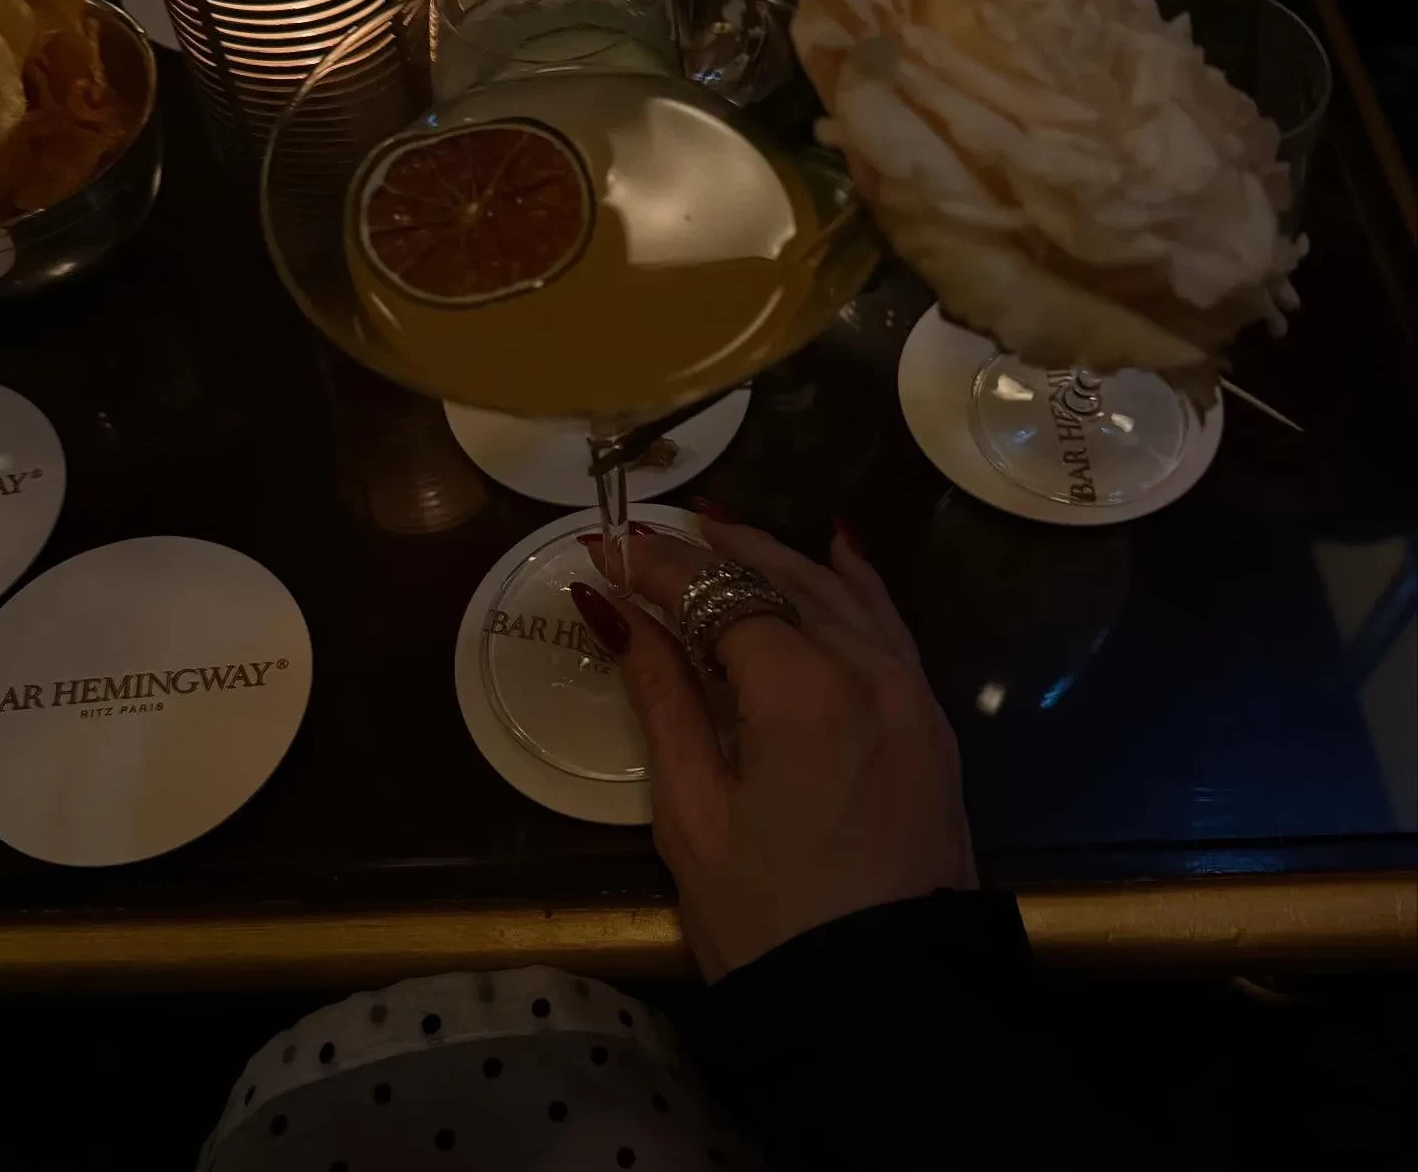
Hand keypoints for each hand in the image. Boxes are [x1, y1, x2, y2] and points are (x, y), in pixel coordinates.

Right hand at [572, 517, 974, 981]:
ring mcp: (911, 692)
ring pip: (840, 594)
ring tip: (720, 530)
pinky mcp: (931, 722)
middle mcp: (868, 669)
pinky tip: (834, 552)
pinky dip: (853, 584)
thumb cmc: (768, 922)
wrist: (884, 1008)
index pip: (721, 597)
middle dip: (714, 552)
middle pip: (783, 580)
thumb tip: (614, 610)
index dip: (660, 571)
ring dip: (778, 558)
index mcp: (805, 690)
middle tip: (655, 531)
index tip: (608, 548)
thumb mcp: (693, 814)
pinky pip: (888, 625)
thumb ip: (661, 697)